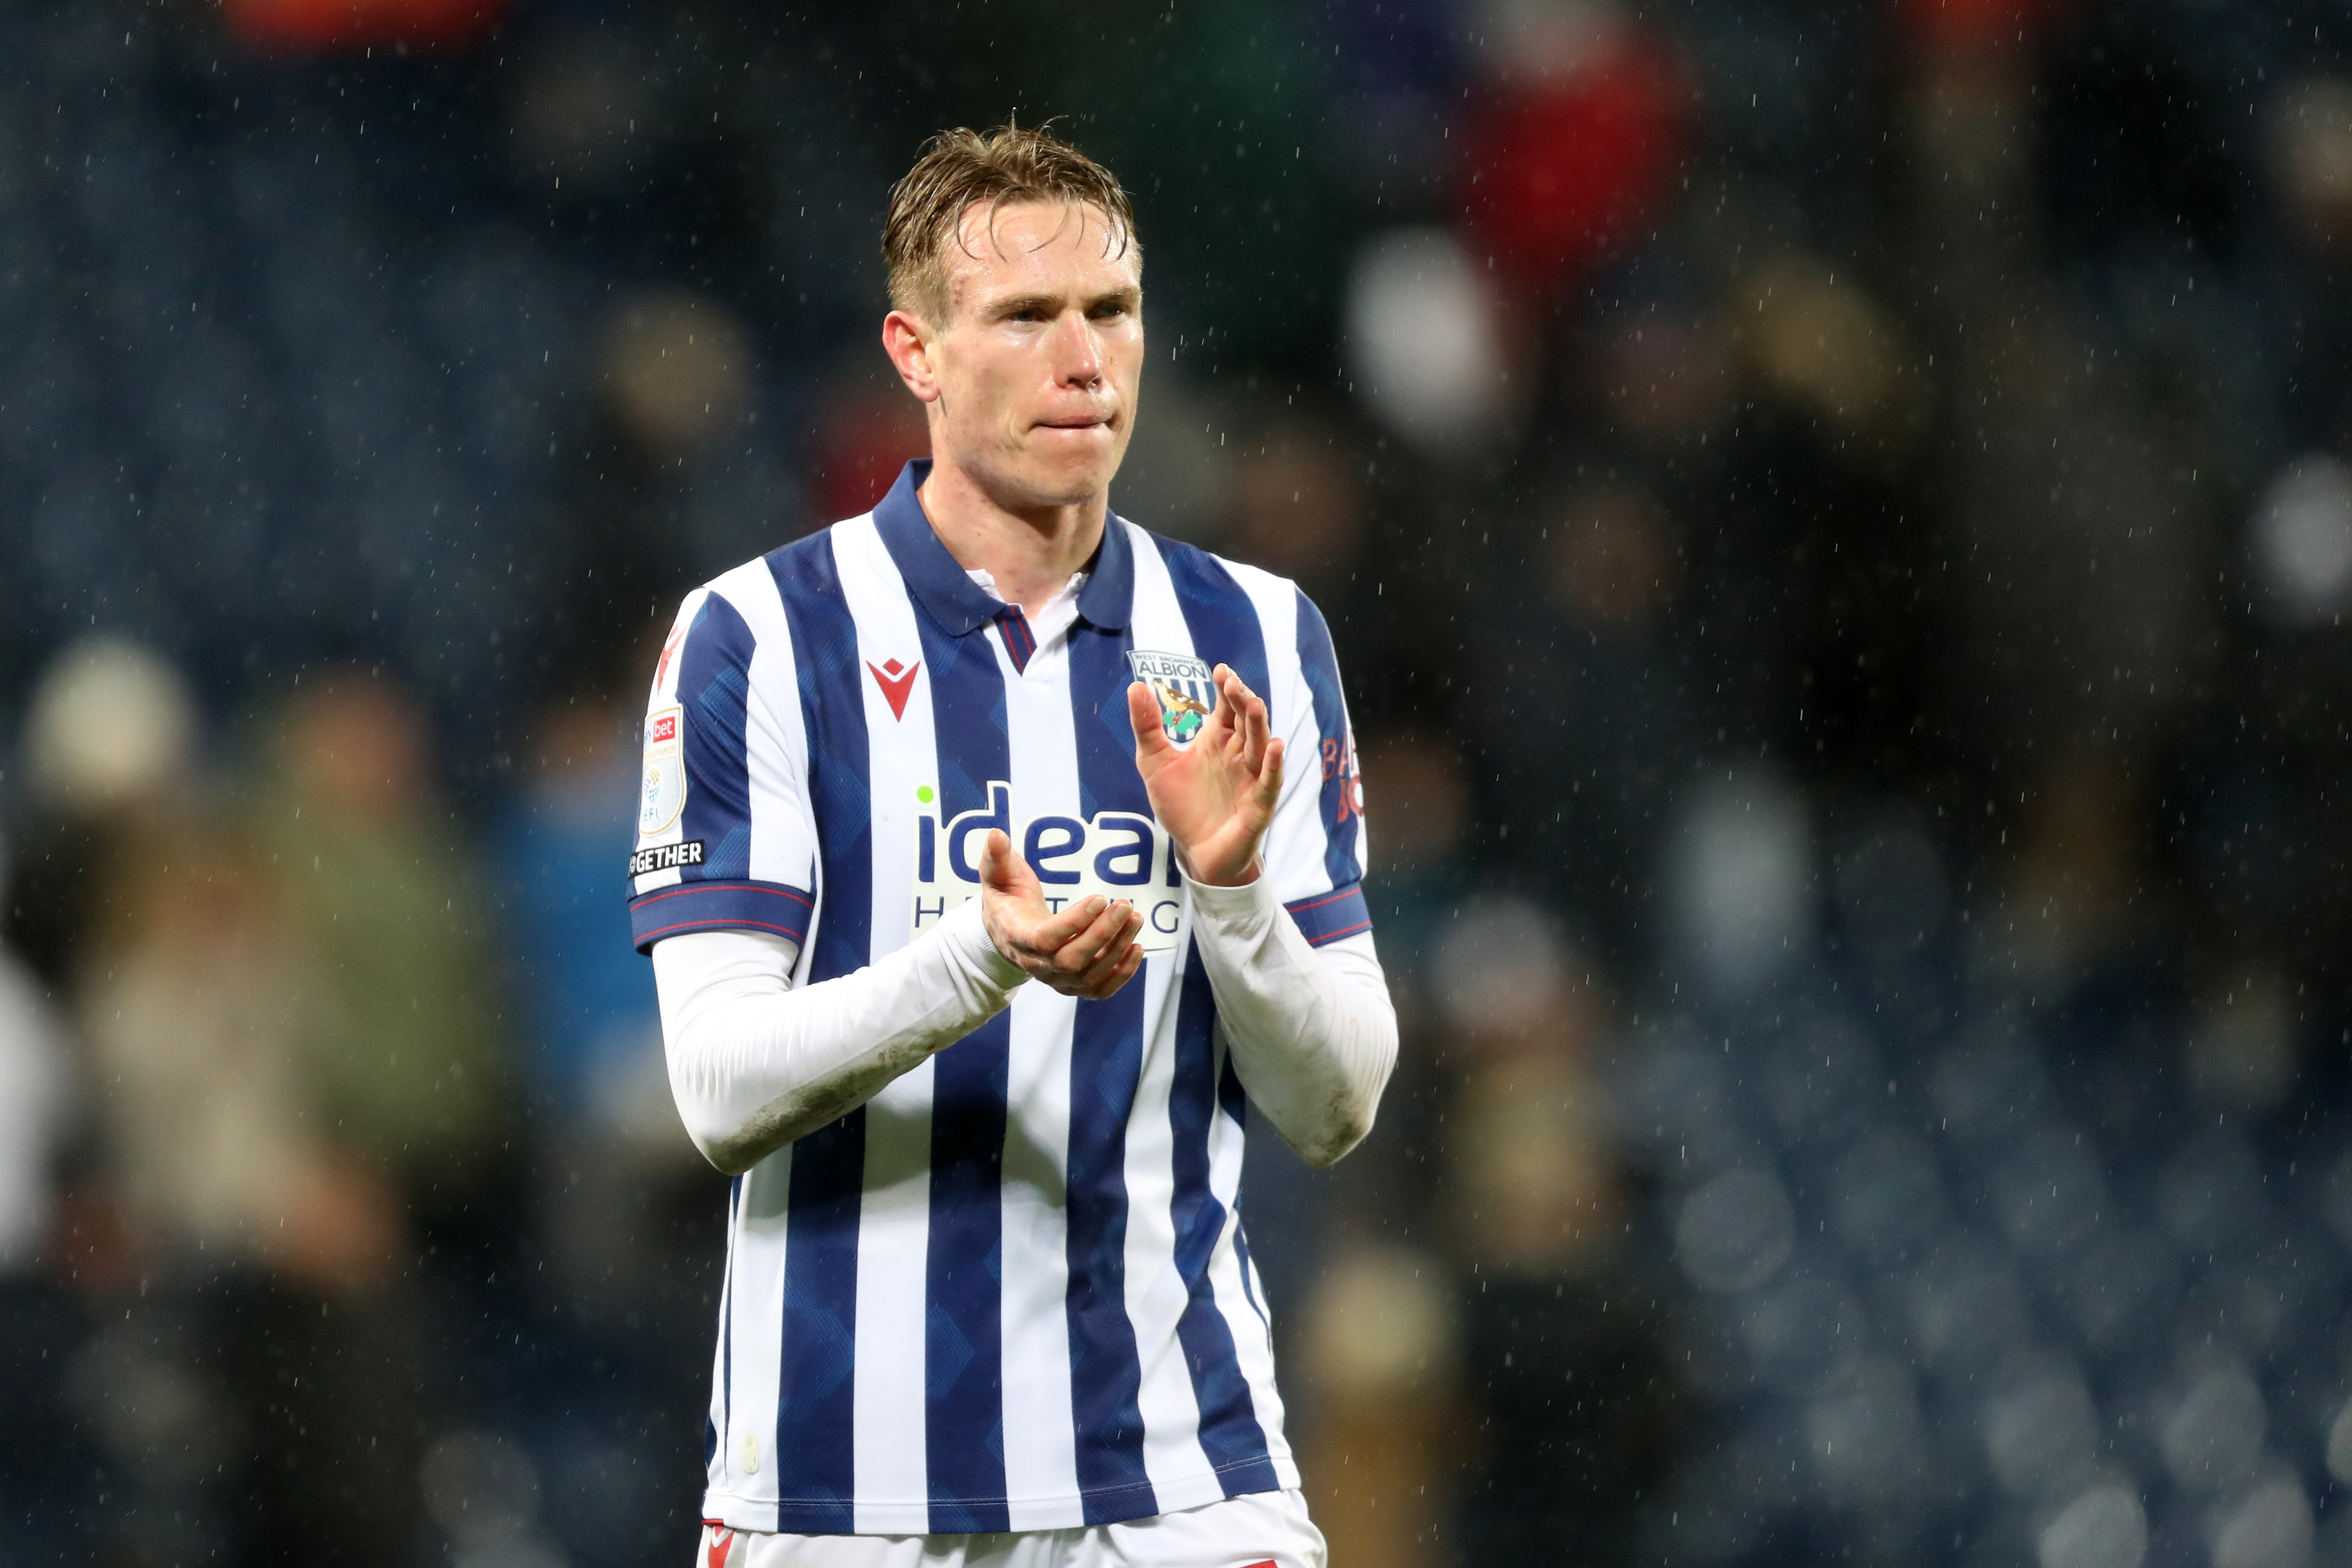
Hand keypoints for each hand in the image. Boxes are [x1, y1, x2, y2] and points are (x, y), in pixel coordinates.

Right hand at [978, 828, 1145, 997]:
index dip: (1076, 922)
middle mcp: (1037, 965)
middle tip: (1124, 905)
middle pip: (1073, 960)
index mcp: (1018, 937)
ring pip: (1090, 975)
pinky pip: (1100, 989)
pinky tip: (1137, 947)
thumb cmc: (1007, 899)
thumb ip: (996, 857)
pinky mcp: (1074, 985)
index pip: (1047, 939)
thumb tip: (996, 834)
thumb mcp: (998, 876)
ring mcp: (1056, 979)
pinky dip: (1123, 973)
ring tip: (1135, 917)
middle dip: (1103, 934)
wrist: (1007, 933)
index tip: (1100, 897)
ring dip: (1118, 948)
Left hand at [1127, 663, 1281, 887]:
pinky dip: (1273, 764)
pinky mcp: (1259, 804)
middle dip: (1241, 700)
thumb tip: (1136, 685)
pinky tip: (1275, 746)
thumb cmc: (1182, 807)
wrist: (1195, 853)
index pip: (1227, 707)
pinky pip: (1269, 781)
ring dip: (1259, 724)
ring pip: (1259, 745)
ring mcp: (1251, 778)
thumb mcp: (1154, 763)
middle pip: (1246, 720)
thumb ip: (1147, 727)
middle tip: (1232, 683)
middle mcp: (1238, 754)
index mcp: (1218, 740)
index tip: (1220, 671)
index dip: (1226, 688)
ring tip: (1253, 703)